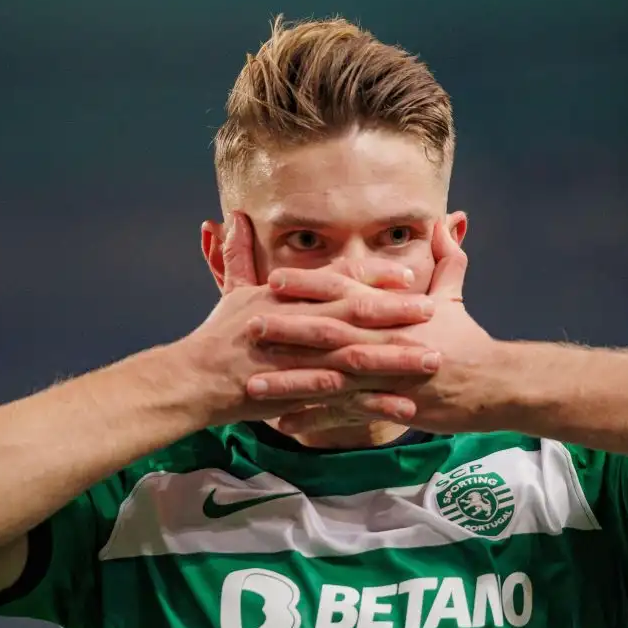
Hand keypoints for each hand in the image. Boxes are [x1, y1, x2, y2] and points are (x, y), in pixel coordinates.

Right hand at [177, 212, 441, 426]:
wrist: (194, 380)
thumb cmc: (215, 337)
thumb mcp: (231, 292)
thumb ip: (239, 257)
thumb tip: (231, 218)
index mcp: (288, 296)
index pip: (339, 280)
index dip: (376, 278)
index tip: (409, 277)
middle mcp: (298, 322)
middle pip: (356, 313)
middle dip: (397, 312)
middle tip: (433, 311)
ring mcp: (299, 358)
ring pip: (358, 355)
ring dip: (398, 359)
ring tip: (432, 361)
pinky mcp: (299, 392)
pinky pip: (345, 399)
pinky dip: (375, 404)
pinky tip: (404, 409)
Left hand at [266, 221, 499, 434]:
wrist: (494, 384)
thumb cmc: (470, 341)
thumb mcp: (455, 297)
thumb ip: (447, 260)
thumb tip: (447, 223)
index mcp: (390, 312)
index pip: (344, 292)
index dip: (307, 285)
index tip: (273, 280)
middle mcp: (383, 340)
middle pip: (327, 332)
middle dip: (286, 329)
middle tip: (247, 327)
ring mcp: (385, 375)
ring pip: (329, 377)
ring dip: (289, 382)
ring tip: (252, 384)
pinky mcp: (389, 406)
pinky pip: (344, 415)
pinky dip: (314, 421)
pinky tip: (283, 425)